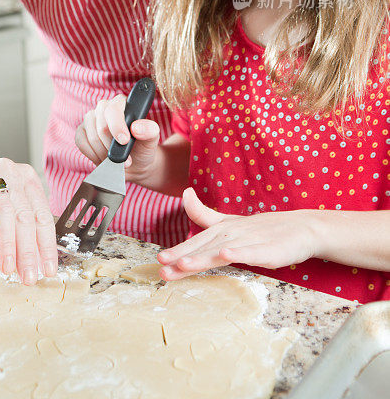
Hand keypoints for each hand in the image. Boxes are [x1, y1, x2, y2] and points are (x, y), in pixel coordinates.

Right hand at [0, 158, 56, 284]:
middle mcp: (9, 173)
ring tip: (7, 268)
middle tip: (28, 277)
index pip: (41, 214)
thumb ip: (20, 231)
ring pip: (2, 210)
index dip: (46, 244)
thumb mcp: (5, 212)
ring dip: (6, 243)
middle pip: (24, 215)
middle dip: (28, 250)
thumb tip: (36, 264)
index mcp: (26, 178)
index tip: (48, 270)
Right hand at [75, 94, 159, 184]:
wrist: (134, 163)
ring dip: (105, 154)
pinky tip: (104, 159)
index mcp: (122, 103)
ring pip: (92, 137)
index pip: (113, 109)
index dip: (117, 126)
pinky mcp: (81, 132)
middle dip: (113, 146)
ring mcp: (90, 119)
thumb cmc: (143, 147)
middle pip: (101, 126)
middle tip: (125, 159)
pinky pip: (82, 143)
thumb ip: (150, 130)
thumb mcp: (152, 139)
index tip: (124, 141)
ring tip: (117, 160)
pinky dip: (94, 155)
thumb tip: (136, 127)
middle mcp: (104, 107)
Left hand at [157, 187, 318, 279]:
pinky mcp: (267, 249)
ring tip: (184, 265)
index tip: (159, 260)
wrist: (301, 228)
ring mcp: (250, 240)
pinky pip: (251, 252)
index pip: (197, 241)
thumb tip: (185, 193)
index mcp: (223, 228)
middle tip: (162, 266)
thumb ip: (205, 214)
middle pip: (204, 247)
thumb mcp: (231, 222)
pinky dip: (238, 253)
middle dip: (183, 257)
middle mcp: (233, 233)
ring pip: (222, 250)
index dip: (178, 250)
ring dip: (202, 257)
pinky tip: (225, 254)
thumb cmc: (264, 229)